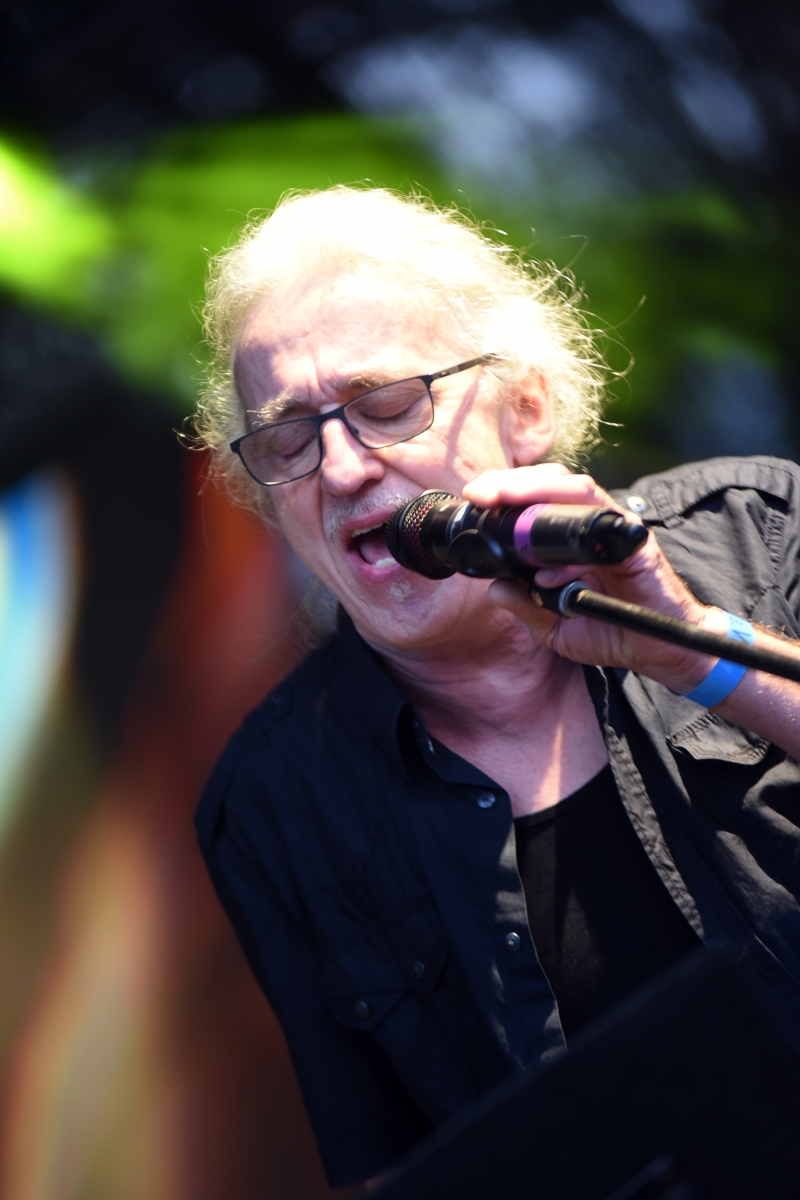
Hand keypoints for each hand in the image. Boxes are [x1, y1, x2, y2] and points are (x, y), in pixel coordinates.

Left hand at [462, 464, 728, 693]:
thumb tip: (495, 588)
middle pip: (551, 483)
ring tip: (503, 500)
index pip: (536, 498)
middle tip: (480, 492)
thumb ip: (527, 606)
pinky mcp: (636, 545)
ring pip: (576, 491)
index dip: (504, 491)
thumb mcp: (555, 626)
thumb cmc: (610, 631)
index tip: (473, 497)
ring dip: (536, 490)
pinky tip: (547, 571)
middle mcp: (591, 526)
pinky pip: (602, 529)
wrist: (657, 649)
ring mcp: (614, 531)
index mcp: (570, 538)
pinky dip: (570, 547)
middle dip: (512, 482)